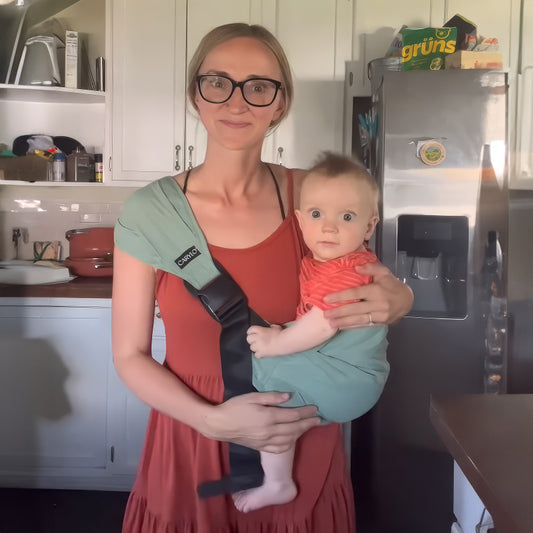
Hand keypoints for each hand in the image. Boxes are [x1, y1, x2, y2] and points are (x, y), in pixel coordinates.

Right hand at [202, 392, 319, 452]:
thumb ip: (271, 397)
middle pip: (294, 428)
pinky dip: (290, 444)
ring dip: (301, 433)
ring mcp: (265, 441)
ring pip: (289, 439)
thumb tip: (289, 396)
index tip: (315, 408)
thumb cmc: (235, 407)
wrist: (219, 425)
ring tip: (309, 427)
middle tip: (319, 419)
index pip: (293, 415)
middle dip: (308, 423)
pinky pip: (279, 448)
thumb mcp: (252, 397)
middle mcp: (269, 431)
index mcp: (268, 417)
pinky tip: (293, 439)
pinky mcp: (261, 447)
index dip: (306, 412)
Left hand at [247, 324, 282, 357]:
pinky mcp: (261, 353)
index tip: (251, 333)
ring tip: (260, 347)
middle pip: (248, 339)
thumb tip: (271, 327)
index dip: (250, 332)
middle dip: (251, 340)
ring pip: (251, 347)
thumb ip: (272, 327)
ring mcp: (258, 346)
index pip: (250, 329)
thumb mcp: (276, 327)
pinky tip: (263, 353)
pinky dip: (259, 354)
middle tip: (256, 341)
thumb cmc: (281, 334)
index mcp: (260, 330)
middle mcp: (257, 338)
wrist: (284, 343)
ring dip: (255, 348)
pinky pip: (256, 355)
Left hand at [323, 261, 412, 327]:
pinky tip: (342, 326)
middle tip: (325, 314)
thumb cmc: (392, 285)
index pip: (355, 293)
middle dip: (339, 312)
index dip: (340, 296)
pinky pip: (364, 325)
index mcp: (376, 290)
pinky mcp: (380, 323)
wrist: (407, 301)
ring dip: (343, 322)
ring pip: (358, 319)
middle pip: (355, 309)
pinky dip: (352, 326)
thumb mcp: (384, 272)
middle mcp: (378, 304)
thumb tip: (356, 268)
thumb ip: (370, 268)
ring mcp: (379, 315)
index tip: (327, 299)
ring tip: (331, 323)